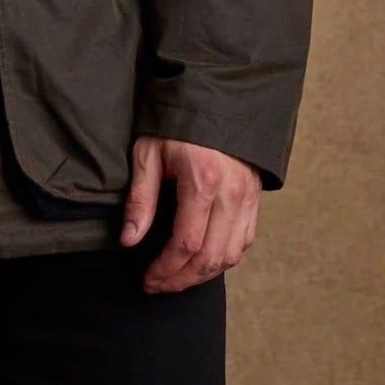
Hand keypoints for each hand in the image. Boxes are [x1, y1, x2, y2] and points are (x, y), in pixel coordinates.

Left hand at [121, 135, 260, 293]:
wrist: (215, 99)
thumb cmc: (176, 123)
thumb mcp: (149, 153)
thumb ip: (140, 198)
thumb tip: (129, 239)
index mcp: (204, 180)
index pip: (187, 243)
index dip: (166, 269)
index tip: (148, 279)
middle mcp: (231, 193)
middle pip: (211, 257)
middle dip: (181, 279)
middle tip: (158, 285)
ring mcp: (247, 197)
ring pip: (231, 255)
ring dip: (203, 274)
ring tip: (176, 278)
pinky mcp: (255, 198)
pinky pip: (244, 241)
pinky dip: (224, 258)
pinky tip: (202, 260)